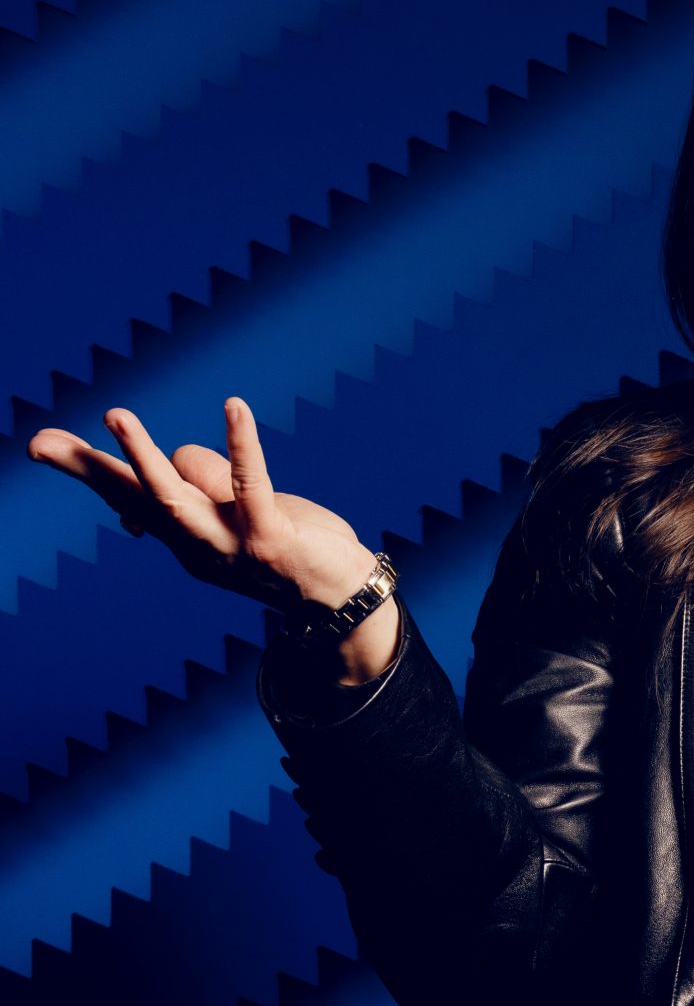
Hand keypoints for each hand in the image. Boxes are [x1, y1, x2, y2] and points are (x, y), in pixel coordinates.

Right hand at [25, 398, 376, 611]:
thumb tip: (168, 462)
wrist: (341, 598)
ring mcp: (229, 546)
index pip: (126, 496)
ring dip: (143, 457)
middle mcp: (196, 545)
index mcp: (182, 537)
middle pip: (134, 498)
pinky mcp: (269, 539)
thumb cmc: (288, 544)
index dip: (86, 470)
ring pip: (175, 498)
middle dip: (91, 469)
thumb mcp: (236, 511)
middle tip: (44, 442)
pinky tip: (234, 407)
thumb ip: (203, 485)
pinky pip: (250, 485)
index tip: (39, 445)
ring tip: (115, 416)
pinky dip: (240, 446)